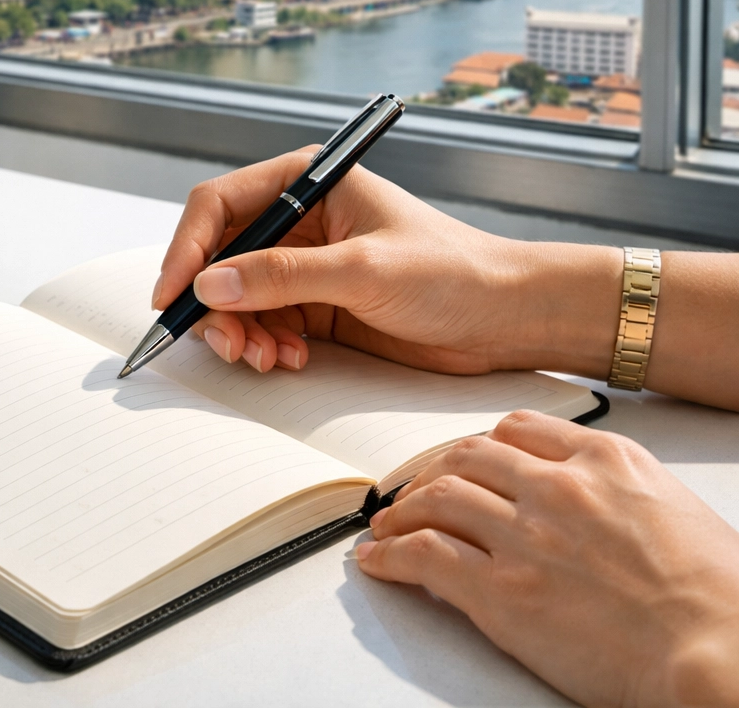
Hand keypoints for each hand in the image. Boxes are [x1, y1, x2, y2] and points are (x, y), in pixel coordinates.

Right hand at [154, 149, 621, 376]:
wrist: (503, 317)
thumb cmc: (451, 272)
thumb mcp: (364, 269)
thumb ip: (283, 275)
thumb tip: (208, 284)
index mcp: (308, 182)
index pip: (219, 205)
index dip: (186, 249)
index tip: (171, 296)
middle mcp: (298, 219)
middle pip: (219, 256)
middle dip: (214, 304)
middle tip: (229, 345)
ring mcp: (303, 264)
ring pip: (235, 296)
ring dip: (238, 331)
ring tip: (265, 359)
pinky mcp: (313, 303)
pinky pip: (262, 323)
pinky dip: (262, 345)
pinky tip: (288, 358)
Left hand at [358, 411, 738, 707]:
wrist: (727, 654)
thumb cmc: (719, 596)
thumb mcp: (671, 507)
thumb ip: (615, 488)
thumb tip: (582, 497)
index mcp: (603, 459)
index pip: (516, 430)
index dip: (477, 446)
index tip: (461, 461)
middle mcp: (558, 486)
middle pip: (467, 456)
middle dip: (430, 473)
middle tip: (412, 492)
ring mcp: (527, 535)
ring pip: (438, 498)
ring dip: (402, 512)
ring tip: (386, 526)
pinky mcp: (503, 591)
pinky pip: (426, 555)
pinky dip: (393, 555)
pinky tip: (379, 561)